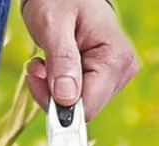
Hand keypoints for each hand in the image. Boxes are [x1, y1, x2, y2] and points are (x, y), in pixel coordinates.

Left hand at [21, 0, 139, 119]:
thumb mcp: (53, 24)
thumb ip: (62, 61)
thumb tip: (66, 99)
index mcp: (115, 58)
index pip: (89, 106)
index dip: (61, 104)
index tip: (37, 81)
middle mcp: (122, 71)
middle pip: (86, 108)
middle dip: (55, 94)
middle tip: (38, 67)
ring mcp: (116, 77)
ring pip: (81, 106)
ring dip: (55, 90)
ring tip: (45, 61)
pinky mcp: (106, 80)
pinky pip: (80, 98)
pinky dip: (60, 88)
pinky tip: (54, 66)